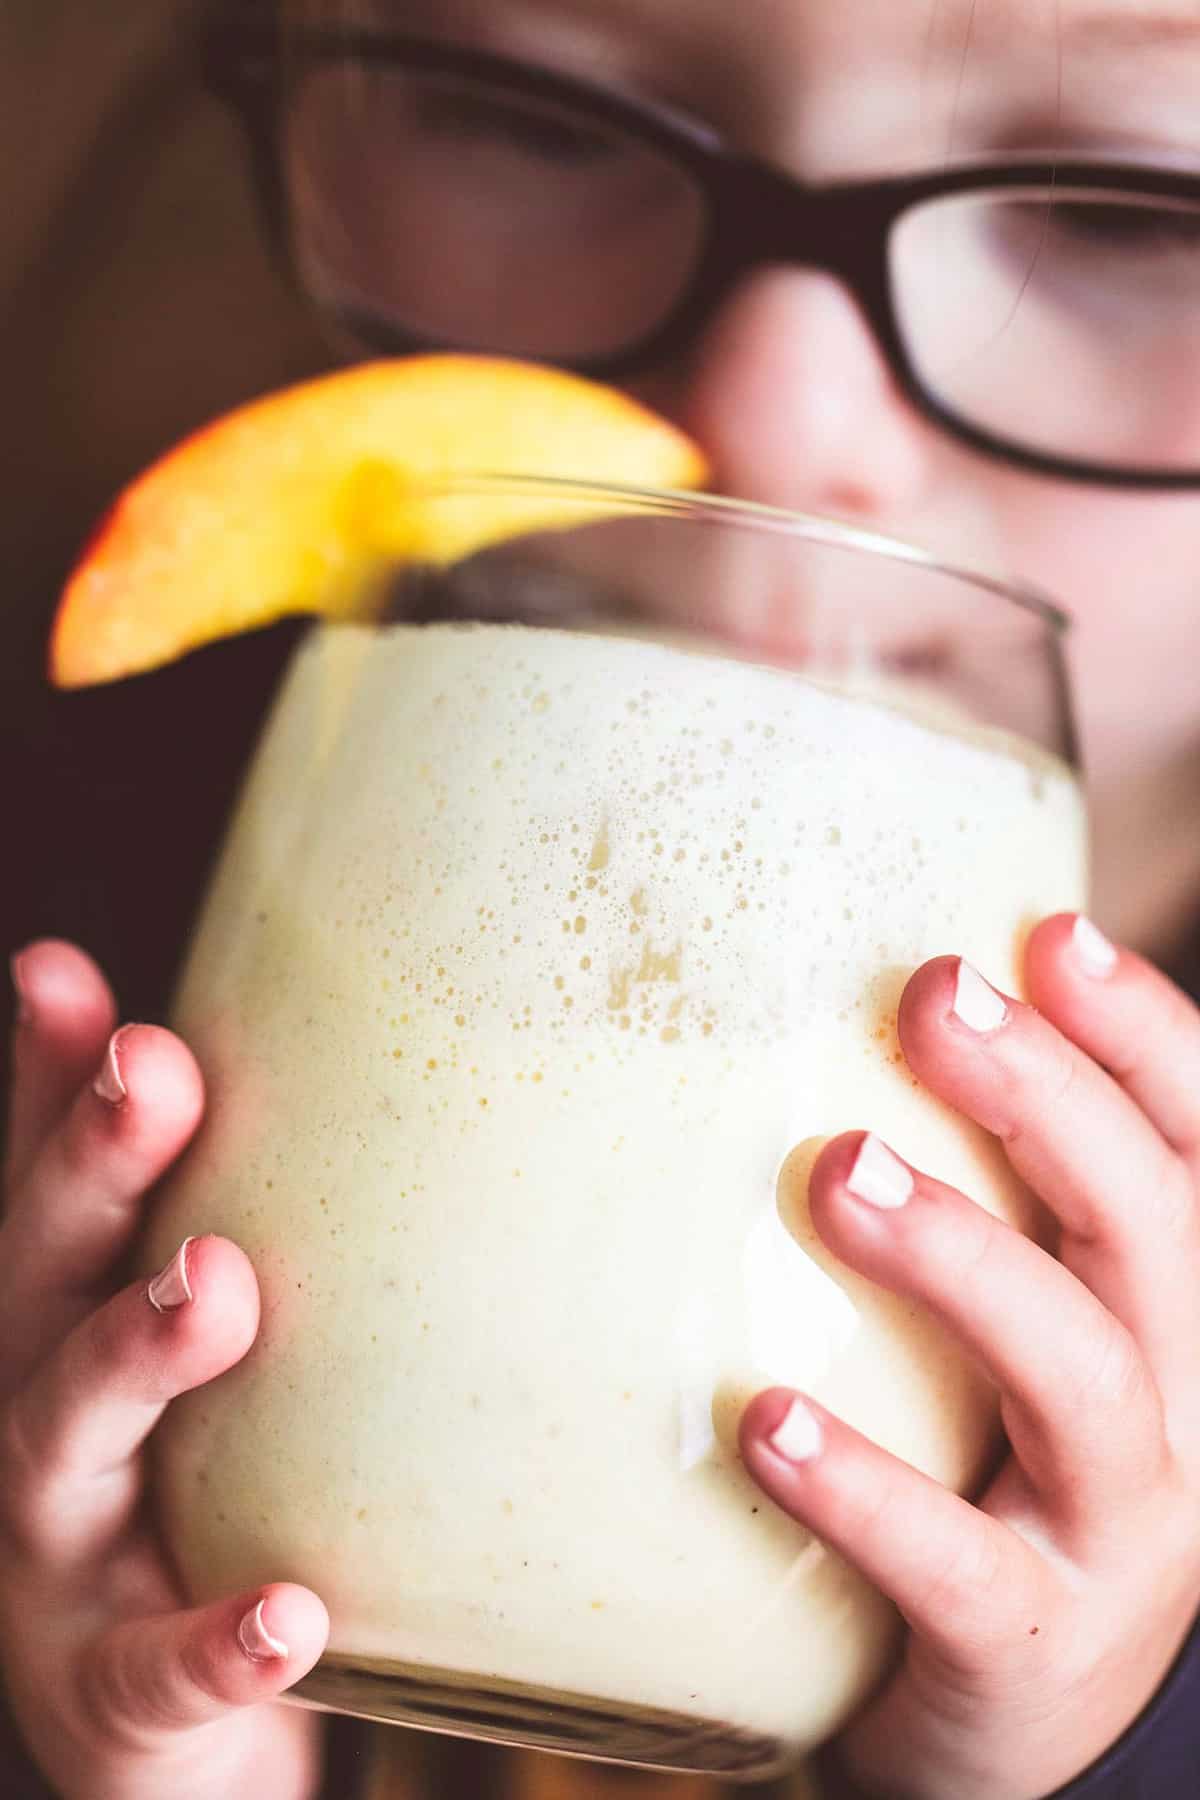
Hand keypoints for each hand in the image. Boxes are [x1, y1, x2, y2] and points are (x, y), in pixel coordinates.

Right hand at [0, 941, 329, 1799]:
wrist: (172, 1754)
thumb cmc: (208, 1511)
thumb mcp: (208, 1373)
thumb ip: (245, 1249)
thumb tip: (402, 1097)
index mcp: (66, 1333)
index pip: (46, 1188)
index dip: (42, 1081)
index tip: (60, 972)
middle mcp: (39, 1425)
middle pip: (40, 1279)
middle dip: (86, 1172)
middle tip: (152, 1074)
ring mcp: (61, 1563)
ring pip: (62, 1440)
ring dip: (131, 1354)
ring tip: (214, 1285)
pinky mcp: (117, 1698)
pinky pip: (162, 1670)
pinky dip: (217, 1639)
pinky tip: (288, 1611)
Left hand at [740, 915, 1199, 1799]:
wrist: (992, 1719)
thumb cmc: (979, 1473)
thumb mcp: (997, 1335)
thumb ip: (961, 1206)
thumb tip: (803, 1056)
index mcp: (1164, 1311)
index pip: (1191, 1144)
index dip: (1142, 1033)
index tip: (1044, 931)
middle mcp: (1173, 1408)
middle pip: (1153, 1226)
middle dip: (1051, 1099)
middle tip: (933, 999)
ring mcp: (1115, 1537)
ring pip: (1083, 1376)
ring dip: (966, 1258)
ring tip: (840, 1171)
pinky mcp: (1027, 1648)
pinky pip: (959, 1569)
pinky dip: (869, 1491)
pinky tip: (767, 1423)